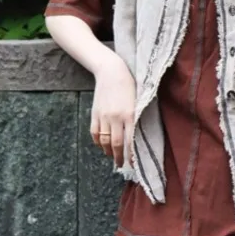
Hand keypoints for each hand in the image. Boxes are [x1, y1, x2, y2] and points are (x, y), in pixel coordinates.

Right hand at [91, 51, 135, 167]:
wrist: (111, 71)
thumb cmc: (129, 85)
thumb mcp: (138, 100)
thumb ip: (138, 117)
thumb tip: (139, 136)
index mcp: (130, 114)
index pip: (131, 140)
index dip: (131, 155)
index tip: (133, 164)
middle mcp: (116, 117)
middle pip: (116, 144)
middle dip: (119, 157)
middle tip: (121, 164)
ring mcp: (104, 115)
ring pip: (104, 140)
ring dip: (108, 151)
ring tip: (112, 156)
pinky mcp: (95, 113)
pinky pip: (95, 132)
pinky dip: (98, 142)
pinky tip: (102, 145)